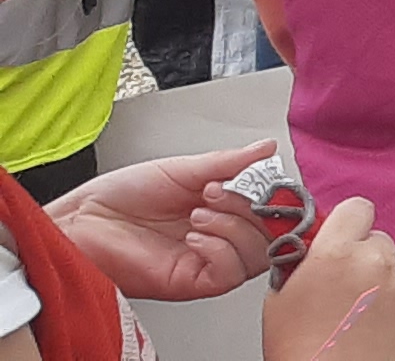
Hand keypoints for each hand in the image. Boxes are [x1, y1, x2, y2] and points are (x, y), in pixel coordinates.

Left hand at [51, 140, 273, 298]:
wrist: (81, 220)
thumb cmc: (118, 196)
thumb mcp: (181, 169)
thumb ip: (228, 162)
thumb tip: (266, 149)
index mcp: (221, 210)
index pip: (272, 211)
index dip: (277, 198)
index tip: (268, 182)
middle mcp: (218, 238)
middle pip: (272, 236)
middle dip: (255, 210)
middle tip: (222, 193)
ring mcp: (205, 261)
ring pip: (256, 256)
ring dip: (233, 227)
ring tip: (200, 211)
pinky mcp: (189, 282)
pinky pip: (227, 274)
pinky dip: (220, 250)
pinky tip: (196, 235)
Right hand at [263, 198, 394, 360]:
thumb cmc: (300, 350)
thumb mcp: (280, 296)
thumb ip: (301, 260)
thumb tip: (312, 245)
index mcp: (335, 252)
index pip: (357, 208)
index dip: (350, 223)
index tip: (345, 237)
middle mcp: (374, 260)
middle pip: (378, 240)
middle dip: (364, 258)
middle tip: (347, 289)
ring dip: (384, 282)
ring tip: (362, 314)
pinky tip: (383, 322)